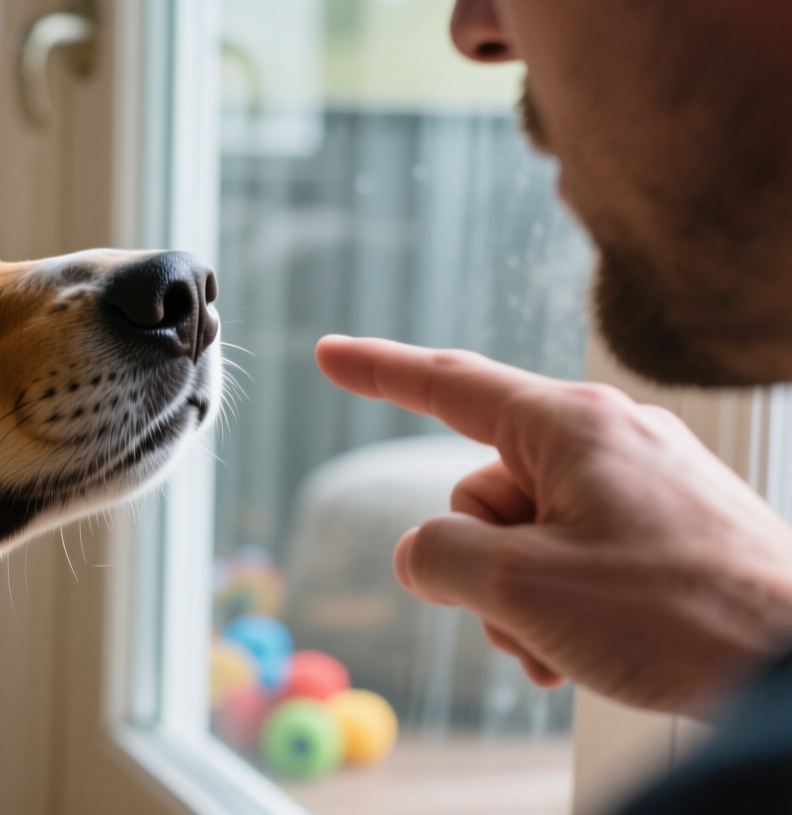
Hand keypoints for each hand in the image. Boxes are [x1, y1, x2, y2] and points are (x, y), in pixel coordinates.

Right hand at [316, 335, 791, 715]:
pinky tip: (585, 650)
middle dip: (482, 561)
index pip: (448, 384)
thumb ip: (437, 555)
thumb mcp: (520, 587)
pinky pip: (581, 551)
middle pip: (484, 488)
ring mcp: (646, 482)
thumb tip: (425, 551)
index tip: (329, 354)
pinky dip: (564, 601)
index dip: (378, 371)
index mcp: (570, 427)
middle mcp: (609, 438)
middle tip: (525, 616)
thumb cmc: (675, 615)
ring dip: (523, 596)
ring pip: (530, 531)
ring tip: (565, 646)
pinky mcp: (672, 526)